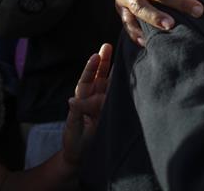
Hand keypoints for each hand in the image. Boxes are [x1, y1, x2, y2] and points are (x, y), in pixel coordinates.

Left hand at [62, 43, 112, 165]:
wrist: (81, 158)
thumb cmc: (74, 142)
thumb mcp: (73, 127)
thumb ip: (76, 113)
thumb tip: (72, 100)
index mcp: (83, 100)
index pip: (87, 81)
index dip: (91, 68)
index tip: (96, 56)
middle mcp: (95, 99)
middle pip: (99, 76)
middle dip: (104, 61)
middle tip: (108, 45)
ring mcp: (105, 104)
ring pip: (110, 83)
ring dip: (114, 69)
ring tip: (121, 53)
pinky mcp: (113, 111)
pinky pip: (118, 95)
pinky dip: (123, 84)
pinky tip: (131, 75)